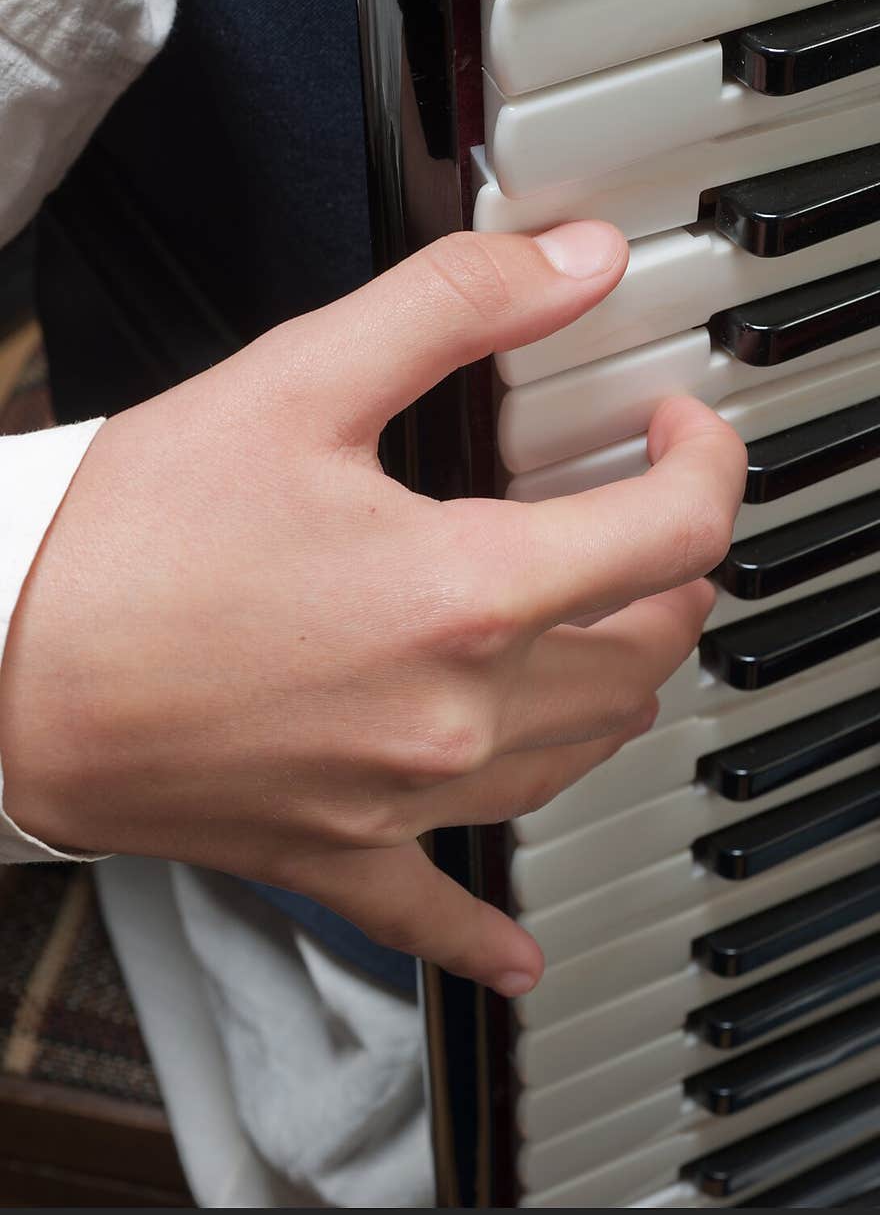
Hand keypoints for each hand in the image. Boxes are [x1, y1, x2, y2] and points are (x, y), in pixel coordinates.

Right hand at [0, 222, 745, 994]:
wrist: (2, 672)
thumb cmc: (128, 542)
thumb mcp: (296, 380)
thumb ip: (453, 306)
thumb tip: (571, 263)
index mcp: (464, 593)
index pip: (673, 533)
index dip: (706, 463)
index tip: (680, 434)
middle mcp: (458, 713)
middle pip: (644, 653)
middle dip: (669, 575)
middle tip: (644, 527)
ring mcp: (407, 800)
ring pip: (580, 757)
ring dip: (613, 686)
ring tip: (594, 637)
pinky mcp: (342, 854)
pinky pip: (441, 914)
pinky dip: (490, 928)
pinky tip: (519, 952)